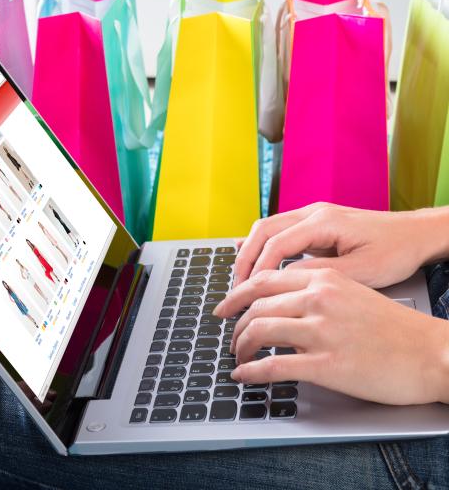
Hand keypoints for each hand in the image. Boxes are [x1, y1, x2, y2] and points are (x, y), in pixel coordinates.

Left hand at [214, 268, 448, 404]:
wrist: (431, 353)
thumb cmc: (393, 327)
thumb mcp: (351, 292)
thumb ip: (314, 292)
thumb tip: (280, 303)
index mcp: (323, 279)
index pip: (263, 279)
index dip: (237, 293)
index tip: (226, 305)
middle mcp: (318, 299)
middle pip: (256, 305)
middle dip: (235, 323)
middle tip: (229, 336)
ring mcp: (321, 331)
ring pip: (259, 331)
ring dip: (240, 346)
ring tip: (238, 356)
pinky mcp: (327, 364)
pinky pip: (273, 366)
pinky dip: (251, 372)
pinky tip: (244, 376)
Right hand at [234, 202, 448, 289]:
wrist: (416, 234)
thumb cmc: (395, 251)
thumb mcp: (361, 271)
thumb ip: (319, 274)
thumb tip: (285, 280)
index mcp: (324, 221)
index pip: (276, 243)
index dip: (258, 269)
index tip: (248, 292)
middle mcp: (313, 212)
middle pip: (263, 230)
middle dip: (244, 258)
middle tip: (235, 287)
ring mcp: (313, 215)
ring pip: (267, 227)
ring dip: (250, 251)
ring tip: (240, 278)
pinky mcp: (315, 223)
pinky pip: (279, 230)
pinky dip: (261, 244)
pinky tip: (248, 254)